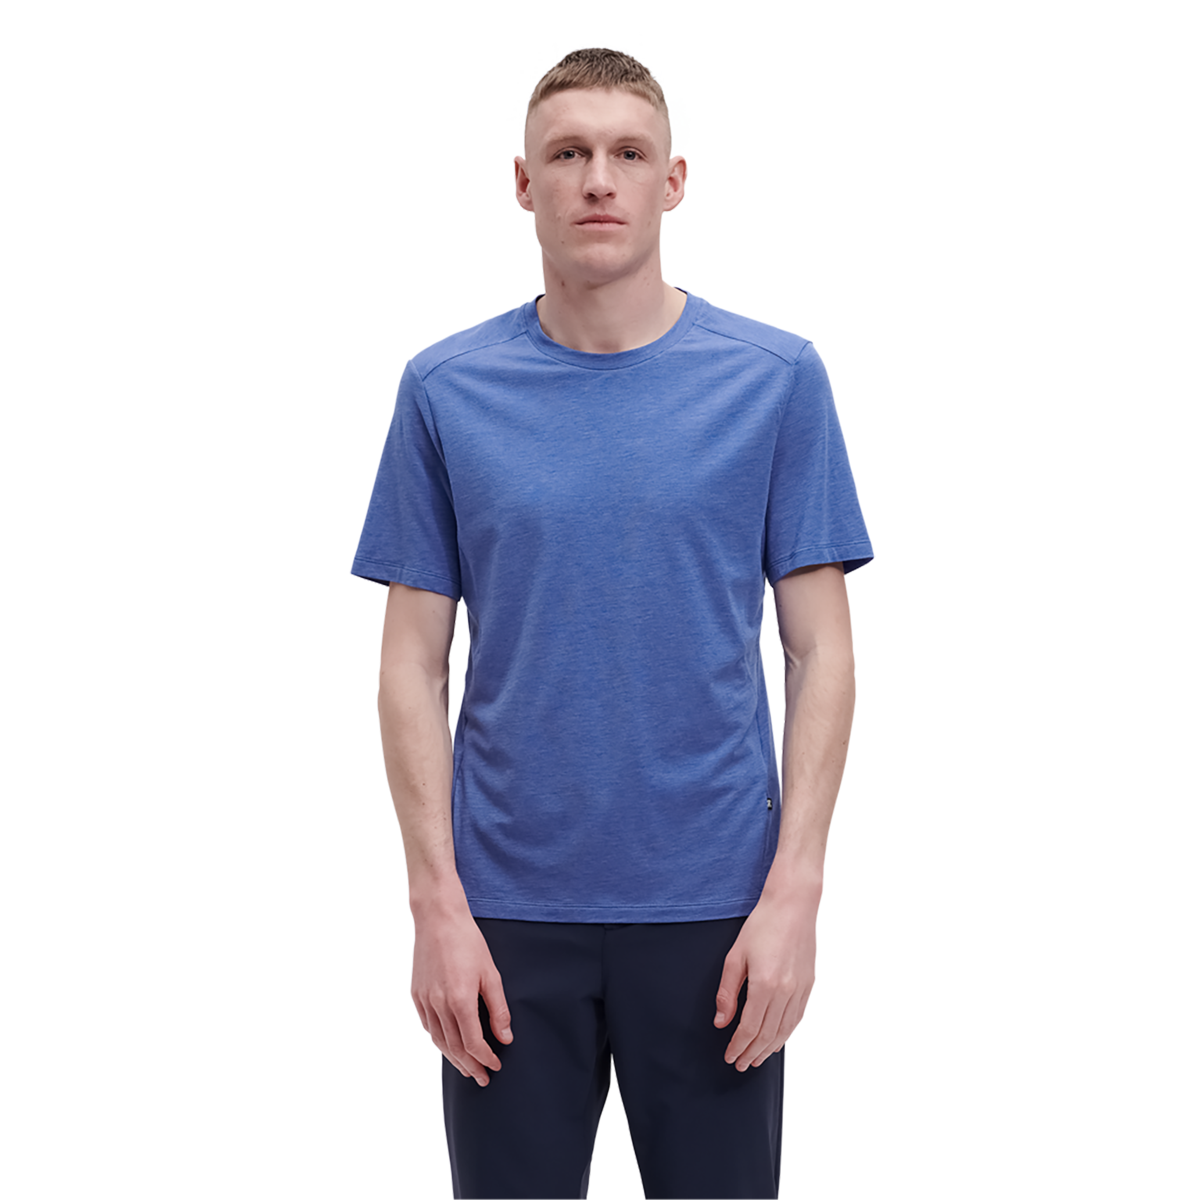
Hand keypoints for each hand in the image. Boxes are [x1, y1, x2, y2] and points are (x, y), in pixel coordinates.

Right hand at [411, 903, 512, 1086]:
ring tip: (467, 1068)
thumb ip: (498, 1008)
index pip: (473, 1043)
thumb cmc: (466, 940)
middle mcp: (439, 1004)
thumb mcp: (491, 973)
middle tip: (482, 1077)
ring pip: (439, 1041)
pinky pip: (428, 1026)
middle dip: (470, 1066)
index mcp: (460, 1000)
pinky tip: (448, 1045)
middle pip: (455, 1048)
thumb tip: (505, 1036)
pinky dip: (439, 1041)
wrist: (438, 919)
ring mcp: (425, 1000)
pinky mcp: (416, 994)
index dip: (486, 1058)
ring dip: (454, 1059)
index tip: (495, 1065)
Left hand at [714, 891, 816, 1069]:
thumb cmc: (765, 923)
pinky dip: (785, 1034)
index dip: (738, 1046)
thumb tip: (721, 1018)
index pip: (749, 1028)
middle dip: (752, 1053)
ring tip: (757, 1058)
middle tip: (741, 1063)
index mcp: (765, 984)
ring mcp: (800, 990)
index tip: (730, 1055)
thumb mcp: (735, 956)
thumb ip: (727, 991)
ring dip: (769, 1049)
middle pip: (767, 1035)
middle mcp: (786, 991)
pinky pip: (796, 1019)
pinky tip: (777, 1039)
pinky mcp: (808, 986)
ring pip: (784, 1031)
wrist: (792, 906)